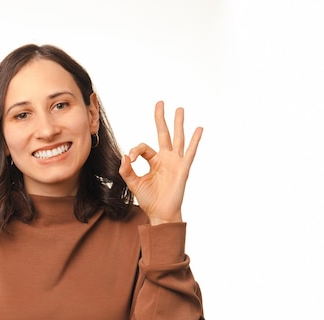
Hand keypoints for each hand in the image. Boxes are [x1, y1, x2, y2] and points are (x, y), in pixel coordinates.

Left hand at [118, 101, 202, 224]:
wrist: (160, 213)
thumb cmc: (149, 199)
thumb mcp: (133, 183)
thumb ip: (127, 170)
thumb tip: (124, 156)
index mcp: (154, 161)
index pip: (144, 147)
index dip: (135, 150)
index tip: (130, 159)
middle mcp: (165, 159)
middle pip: (164, 134)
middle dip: (161, 119)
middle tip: (160, 103)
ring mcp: (175, 162)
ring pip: (177, 139)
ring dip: (178, 124)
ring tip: (180, 109)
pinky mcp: (183, 169)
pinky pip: (189, 152)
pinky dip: (194, 141)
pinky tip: (198, 129)